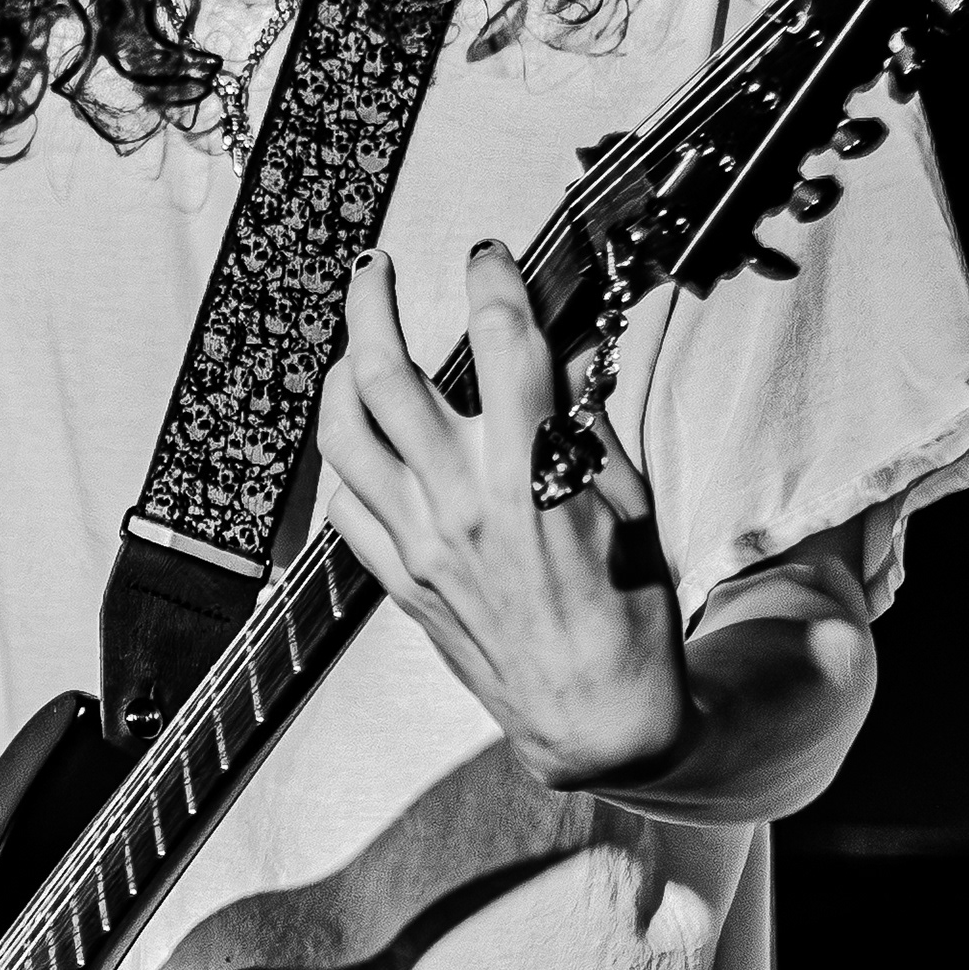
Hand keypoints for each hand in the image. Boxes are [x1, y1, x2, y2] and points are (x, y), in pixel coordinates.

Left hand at [313, 242, 691, 794]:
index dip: (491, 279)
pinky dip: (344, 461)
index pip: (501, 341)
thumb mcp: (630, 503)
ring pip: (343, 434)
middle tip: (374, 269)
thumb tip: (560, 359)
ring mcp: (420, 542)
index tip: (486, 253)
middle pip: (385, 371)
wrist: (598, 717)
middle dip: (372, 302)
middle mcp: (462, 499)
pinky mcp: (399, 581)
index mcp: (531, 471)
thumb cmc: (629, 610)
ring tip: (351, 347)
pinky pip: (344, 505)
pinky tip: (360, 441)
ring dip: (338, 374)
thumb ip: (585, 427)